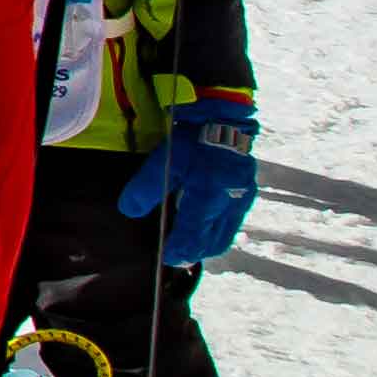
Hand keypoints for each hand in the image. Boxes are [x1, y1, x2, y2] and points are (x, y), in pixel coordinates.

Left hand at [118, 87, 261, 267]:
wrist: (224, 118)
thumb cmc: (192, 139)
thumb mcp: (164, 162)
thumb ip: (145, 189)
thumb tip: (129, 210)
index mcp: (207, 198)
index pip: (193, 237)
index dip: (179, 251)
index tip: (167, 257)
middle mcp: (229, 204)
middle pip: (212, 243)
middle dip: (194, 253)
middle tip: (176, 254)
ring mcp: (242, 200)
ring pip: (225, 235)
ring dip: (207, 244)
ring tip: (189, 244)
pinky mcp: (248, 194)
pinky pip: (232, 223)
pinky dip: (217, 231)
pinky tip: (204, 225)